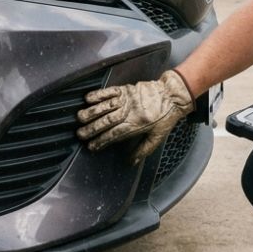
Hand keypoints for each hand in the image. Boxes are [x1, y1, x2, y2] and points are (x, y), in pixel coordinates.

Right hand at [76, 70, 193, 163]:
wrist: (173, 94)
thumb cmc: (166, 116)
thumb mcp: (158, 136)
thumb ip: (144, 149)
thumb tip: (131, 162)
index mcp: (138, 125)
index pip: (115, 134)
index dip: (102, 141)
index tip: (91, 146)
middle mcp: (130, 112)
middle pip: (107, 121)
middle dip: (92, 128)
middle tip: (80, 134)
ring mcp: (127, 99)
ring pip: (106, 106)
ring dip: (91, 112)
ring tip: (79, 118)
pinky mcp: (126, 89)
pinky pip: (110, 91)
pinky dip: (98, 94)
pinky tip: (87, 99)